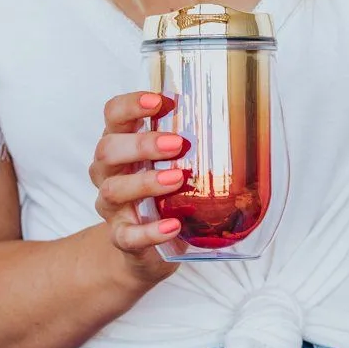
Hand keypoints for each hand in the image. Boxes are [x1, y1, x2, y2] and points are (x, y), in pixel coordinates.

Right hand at [90, 91, 187, 284]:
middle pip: (108, 150)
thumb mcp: (169, 164)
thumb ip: (186, 144)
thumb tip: (240, 119)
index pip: (112, 115)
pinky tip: (173, 226)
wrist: (143, 246)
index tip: (159, 101)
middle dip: (141, 144)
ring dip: (145, 182)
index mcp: (119, 145)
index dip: (130, 105)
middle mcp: (108, 173)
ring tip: (177, 179)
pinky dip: (150, 231)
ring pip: (113, 190)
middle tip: (177, 143)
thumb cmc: (160, 194)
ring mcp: (111, 207)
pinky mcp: (121, 238)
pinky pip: (128, 236)